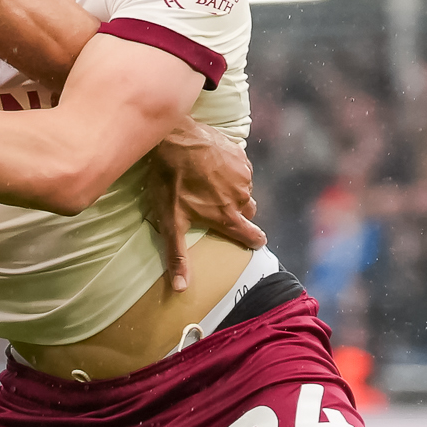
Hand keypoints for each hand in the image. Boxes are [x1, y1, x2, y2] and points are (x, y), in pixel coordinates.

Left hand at [142, 120, 265, 290]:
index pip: (251, 235)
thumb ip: (177, 255)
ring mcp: (243, 175)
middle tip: (217, 207)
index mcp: (226, 216)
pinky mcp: (240, 156)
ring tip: (208, 184)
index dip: (253, 240)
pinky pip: (241, 169)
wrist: (175, 139)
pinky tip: (211, 167)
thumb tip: (181, 288)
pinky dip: (230, 171)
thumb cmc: (170, 181)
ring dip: (231, 190)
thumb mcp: (170, 221)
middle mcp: (240, 197)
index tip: (256, 241)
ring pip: (243, 189)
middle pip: (247, 211)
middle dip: (236, 212)